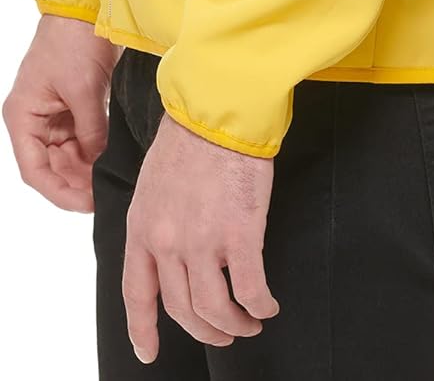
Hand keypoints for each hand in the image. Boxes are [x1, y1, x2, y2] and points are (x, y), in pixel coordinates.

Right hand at [2, 15, 120, 212]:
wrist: (87, 6)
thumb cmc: (74, 41)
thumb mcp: (84, 90)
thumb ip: (92, 132)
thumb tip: (100, 164)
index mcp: (22, 116)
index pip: (34, 170)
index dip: (58, 192)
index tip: (85, 204)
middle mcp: (34, 119)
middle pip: (51, 167)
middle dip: (76, 183)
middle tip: (104, 195)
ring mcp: (53, 114)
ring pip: (67, 156)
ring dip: (86, 170)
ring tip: (109, 181)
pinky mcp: (73, 106)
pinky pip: (81, 139)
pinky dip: (94, 152)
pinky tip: (111, 162)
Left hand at [123, 111, 279, 361]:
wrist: (218, 109)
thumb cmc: (190, 137)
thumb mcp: (154, 183)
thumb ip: (158, 221)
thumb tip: (175, 250)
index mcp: (141, 227)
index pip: (136, 292)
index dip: (141, 329)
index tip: (148, 352)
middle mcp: (166, 242)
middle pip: (182, 310)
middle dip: (205, 331)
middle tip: (225, 332)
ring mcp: (202, 242)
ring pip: (214, 309)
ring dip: (234, 324)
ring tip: (250, 322)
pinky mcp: (240, 235)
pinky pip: (250, 289)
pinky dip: (260, 304)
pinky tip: (269, 304)